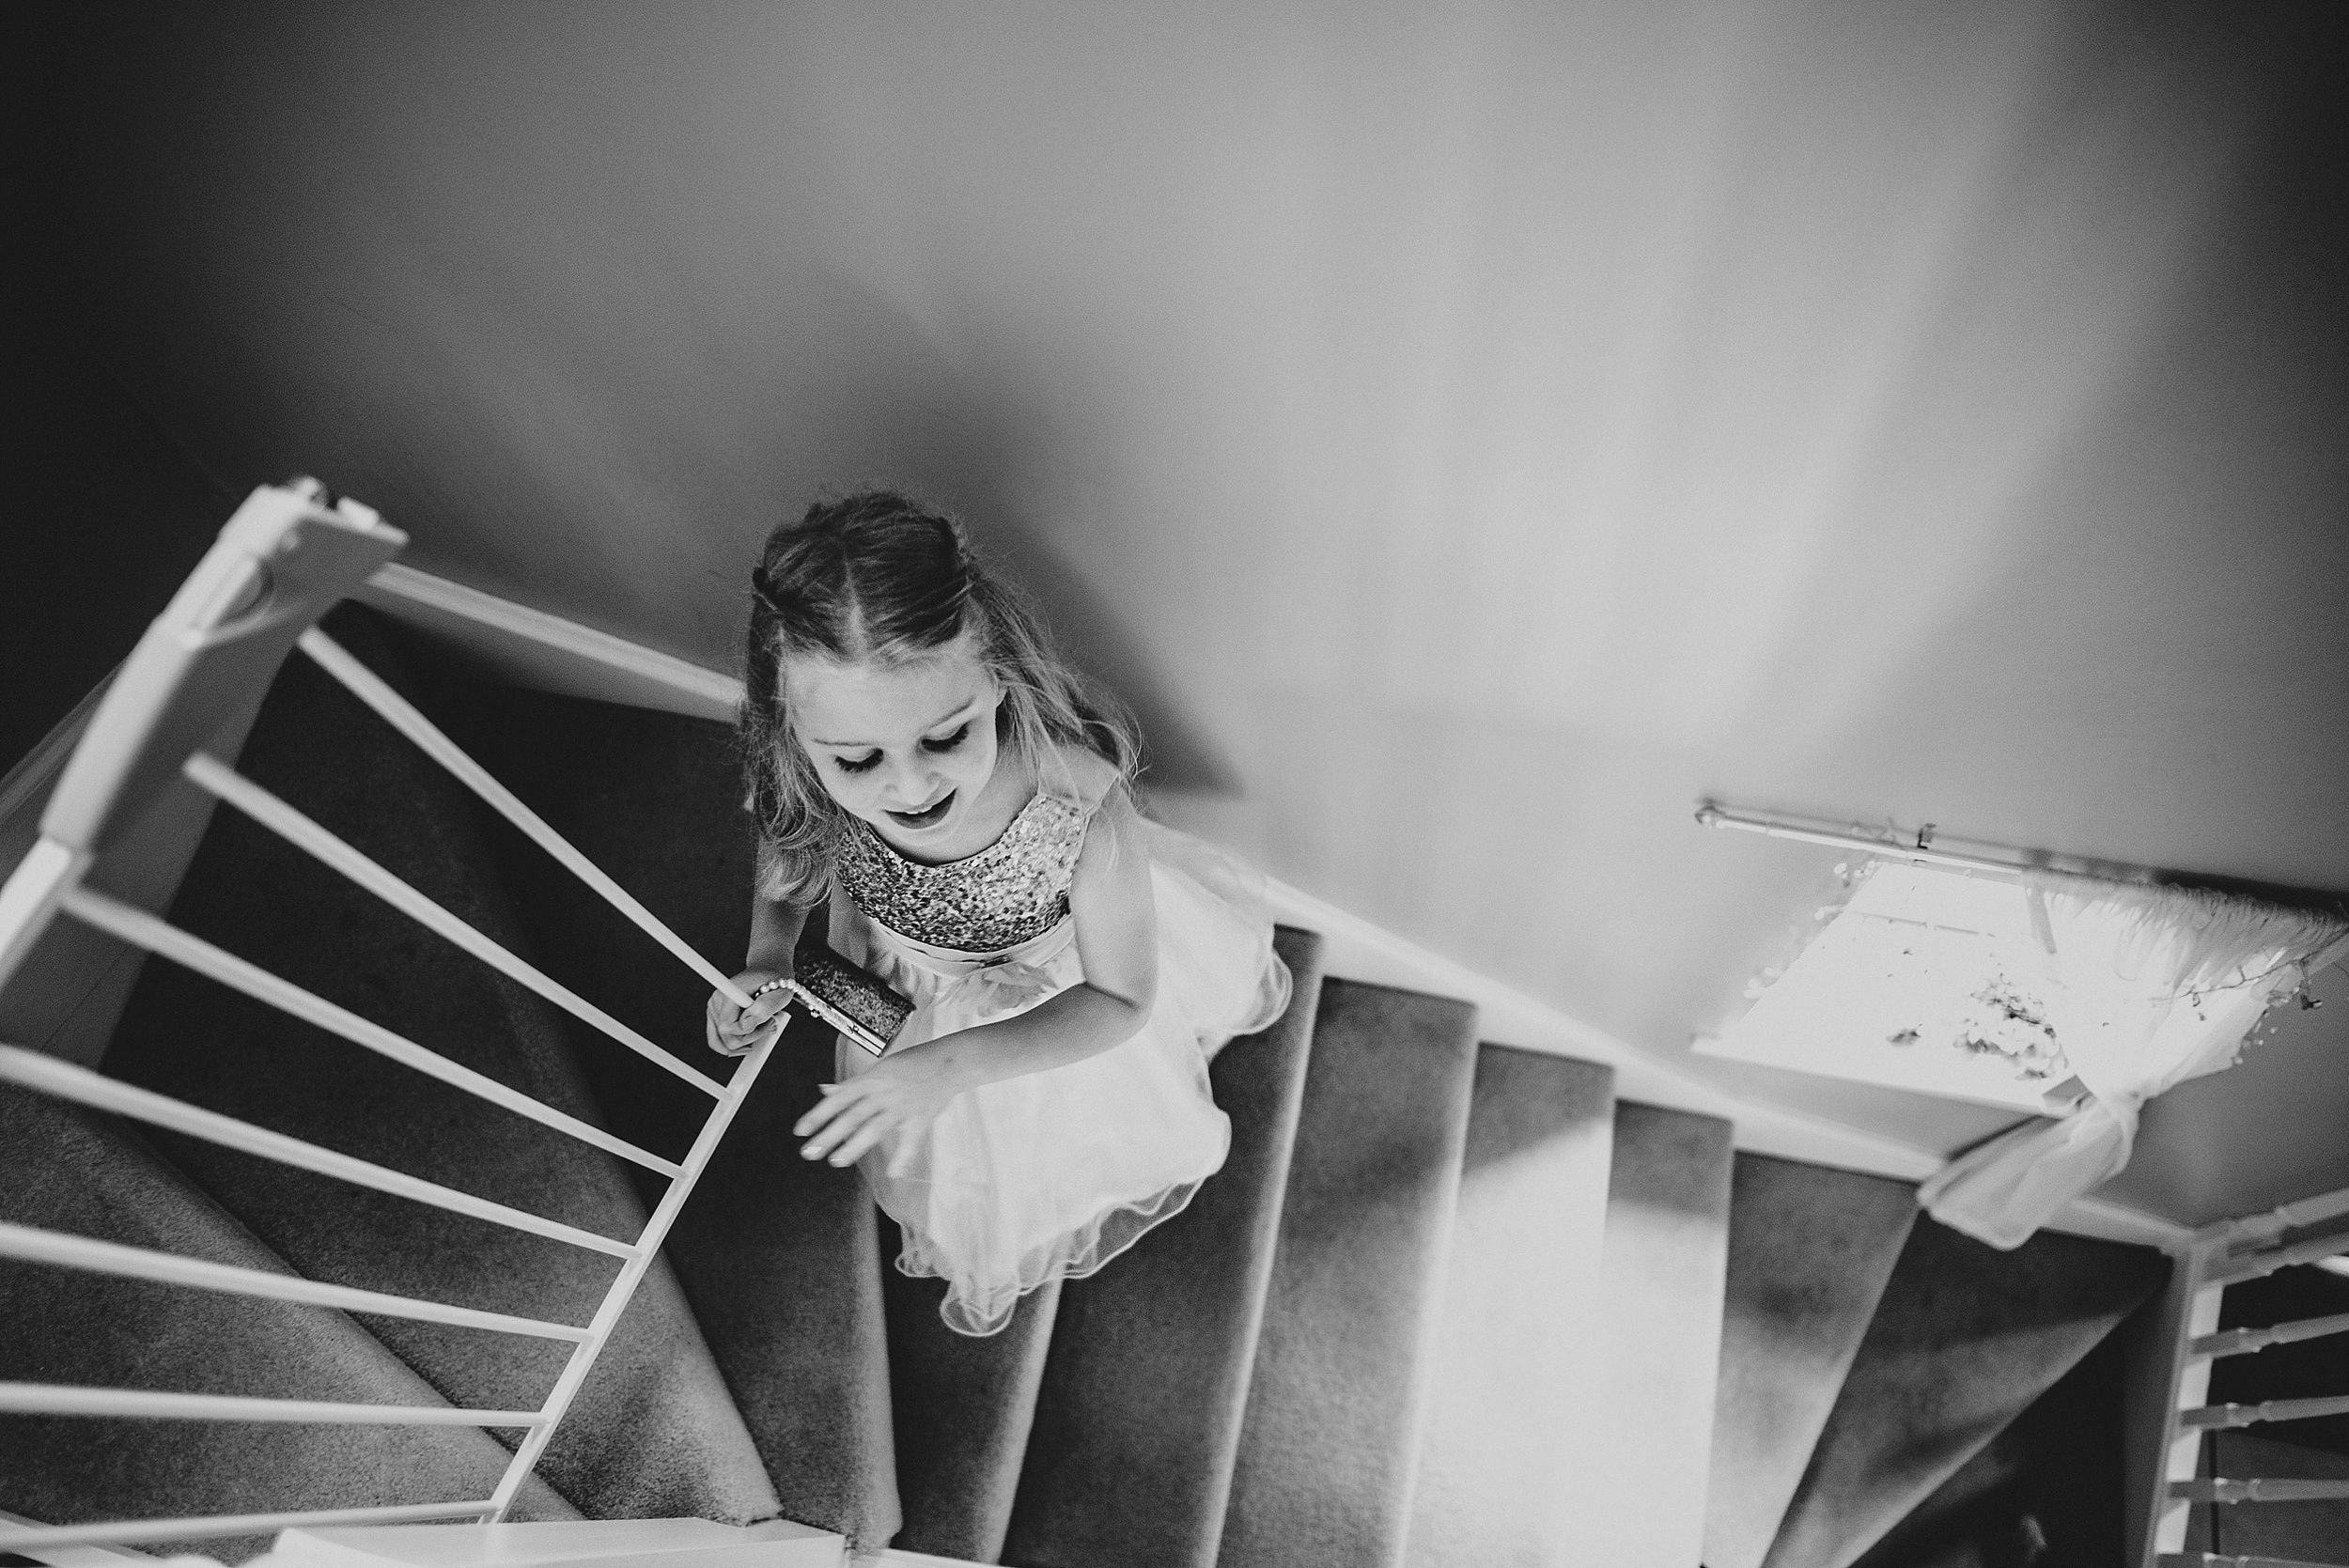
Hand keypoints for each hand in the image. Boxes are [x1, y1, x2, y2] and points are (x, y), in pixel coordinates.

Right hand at [706, 967, 791, 1056]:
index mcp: (729, 994)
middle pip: (727, 1038)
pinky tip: (751, 1039)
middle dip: (751, 1038)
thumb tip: (745, 1026)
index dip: (749, 1032)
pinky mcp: (714, 1015)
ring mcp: (713, 1009)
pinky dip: (736, 1042)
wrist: (768, 968)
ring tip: (762, 1028)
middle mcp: (716, 1001)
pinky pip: (718, 1039)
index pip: (728, 1028)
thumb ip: (763, 1010)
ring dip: (745, 1041)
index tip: (770, 1021)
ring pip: (723, 1042)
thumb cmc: (775, 980)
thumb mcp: (779, 995)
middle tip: (770, 1024)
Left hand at [795, 1041, 965, 1174]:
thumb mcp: (879, 1068)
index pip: (839, 1098)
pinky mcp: (921, 1118)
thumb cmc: (913, 1063)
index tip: (801, 1131)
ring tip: (838, 1160)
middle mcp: (884, 1093)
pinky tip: (894, 1173)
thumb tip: (825, 1091)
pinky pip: (910, 1140)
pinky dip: (903, 1158)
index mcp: (871, 1079)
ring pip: (875, 1127)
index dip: (818, 1114)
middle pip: (852, 1115)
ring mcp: (902, 1106)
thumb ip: (852, 1084)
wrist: (950, 1061)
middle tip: (810, 1152)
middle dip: (829, 1134)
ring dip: (855, 1145)